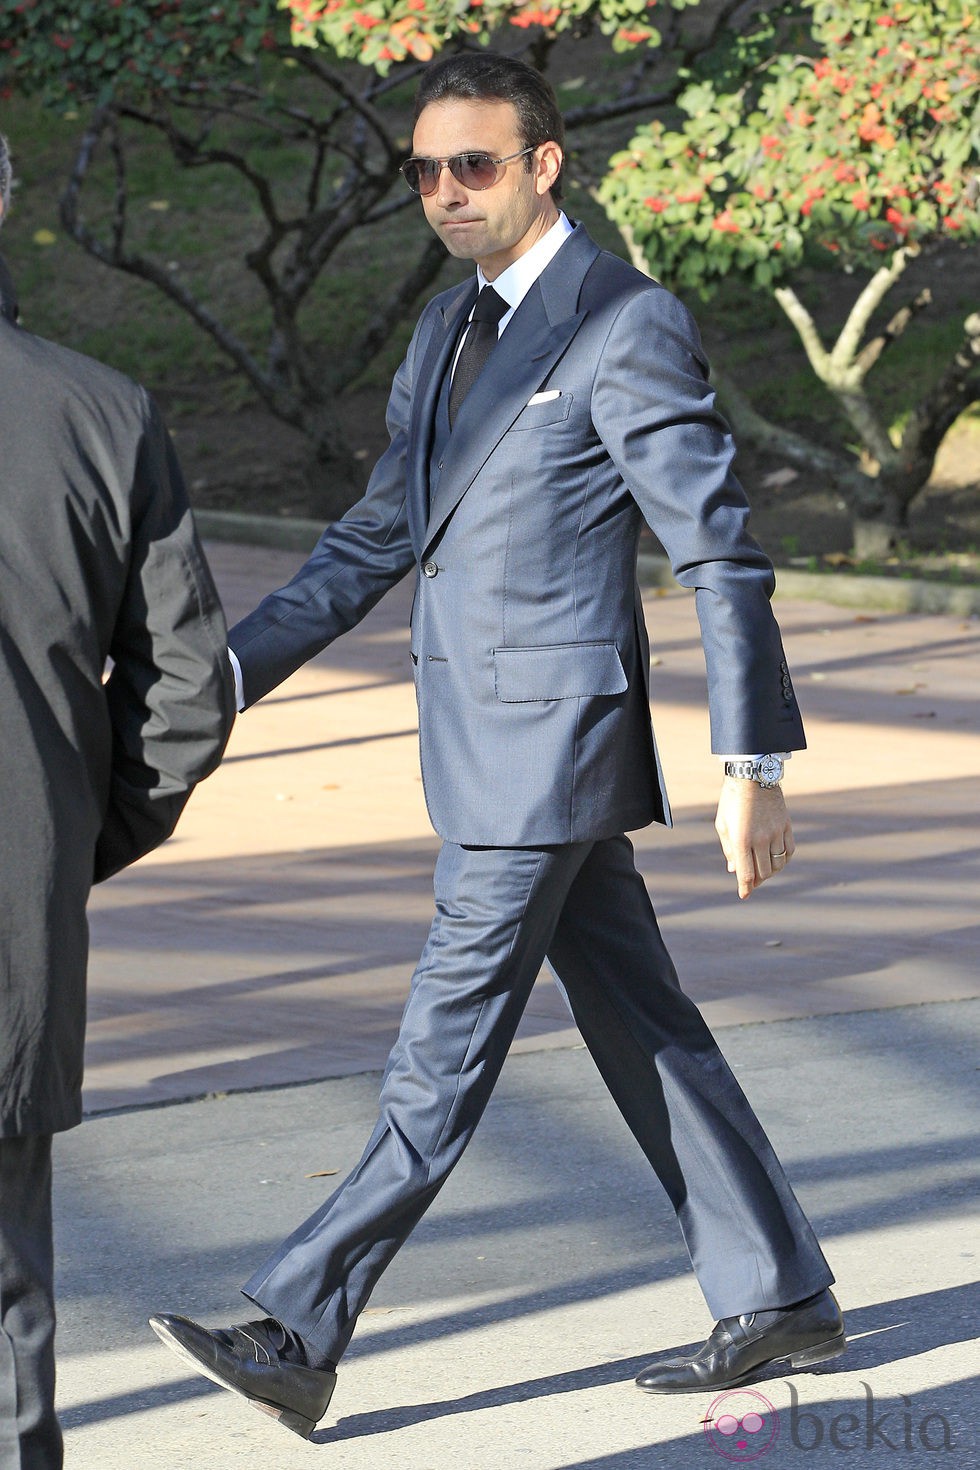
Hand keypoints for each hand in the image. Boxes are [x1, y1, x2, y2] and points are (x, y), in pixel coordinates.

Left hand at [714, 778, 794, 899]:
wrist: (753, 776)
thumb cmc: (732, 800)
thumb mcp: (723, 824)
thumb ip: (729, 849)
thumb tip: (733, 870)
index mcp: (742, 839)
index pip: (746, 873)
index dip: (745, 887)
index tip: (744, 895)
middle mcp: (761, 839)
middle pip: (763, 872)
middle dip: (757, 881)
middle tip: (752, 883)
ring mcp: (776, 832)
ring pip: (778, 863)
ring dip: (770, 872)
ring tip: (763, 872)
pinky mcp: (786, 826)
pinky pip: (789, 851)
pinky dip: (783, 859)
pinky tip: (776, 860)